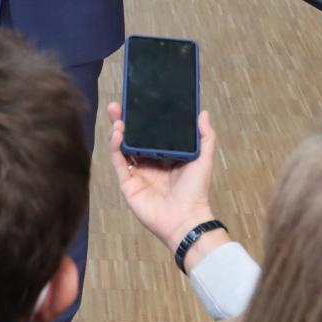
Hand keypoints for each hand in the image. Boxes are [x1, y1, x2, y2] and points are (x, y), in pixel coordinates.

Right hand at [108, 102, 220, 252]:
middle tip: (116, 105)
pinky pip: (119, 163)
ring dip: (118, 131)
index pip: (150, 132)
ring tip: (117, 117)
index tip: (137, 101)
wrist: (185, 219)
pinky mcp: (128, 183)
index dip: (143, 118)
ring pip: (123, 148)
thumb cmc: (195, 190)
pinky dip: (115, 148)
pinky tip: (117, 134)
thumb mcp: (204, 160)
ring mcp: (137, 173)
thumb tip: (203, 112)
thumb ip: (205, 136)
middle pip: (133, 137)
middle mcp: (149, 162)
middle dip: (124, 121)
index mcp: (165, 155)